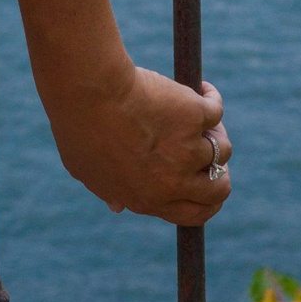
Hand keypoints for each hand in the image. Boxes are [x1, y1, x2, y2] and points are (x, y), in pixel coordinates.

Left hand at [47, 66, 230, 227]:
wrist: (89, 90)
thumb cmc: (79, 124)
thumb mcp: (87, 169)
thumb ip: (109, 190)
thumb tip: (116, 205)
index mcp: (150, 200)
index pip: (194, 214)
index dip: (206, 200)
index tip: (208, 182)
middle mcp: (174, 183)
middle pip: (218, 188)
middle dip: (220, 173)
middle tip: (210, 149)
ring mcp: (188, 150)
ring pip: (221, 148)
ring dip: (214, 131)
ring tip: (198, 111)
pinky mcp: (195, 117)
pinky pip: (215, 110)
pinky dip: (211, 97)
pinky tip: (200, 87)